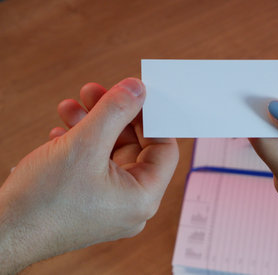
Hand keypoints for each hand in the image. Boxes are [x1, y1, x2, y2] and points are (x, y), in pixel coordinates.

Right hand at [0, 78, 178, 272]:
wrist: (2, 234)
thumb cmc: (44, 200)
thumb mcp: (84, 144)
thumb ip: (116, 111)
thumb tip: (137, 89)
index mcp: (143, 197)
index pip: (164, 149)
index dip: (151, 119)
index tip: (135, 95)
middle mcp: (131, 205)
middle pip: (134, 148)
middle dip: (113, 116)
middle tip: (95, 91)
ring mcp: (109, 207)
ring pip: (110, 155)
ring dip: (92, 126)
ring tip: (69, 107)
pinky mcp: (89, 205)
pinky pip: (94, 168)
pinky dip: (81, 146)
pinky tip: (59, 132)